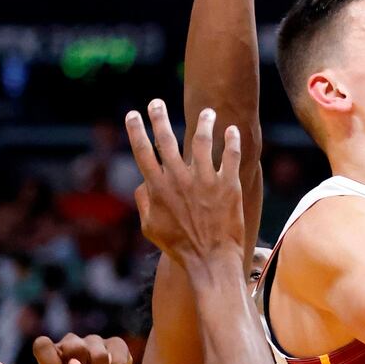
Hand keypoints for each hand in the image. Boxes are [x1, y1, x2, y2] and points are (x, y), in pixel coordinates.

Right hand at [125, 100, 244, 265]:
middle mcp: (180, 179)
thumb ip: (144, 203)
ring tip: (206, 111)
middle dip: (158, 117)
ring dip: (203, 122)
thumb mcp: (150, 228)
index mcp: (158, 188)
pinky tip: (231, 129)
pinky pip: (231, 155)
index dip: (135, 130)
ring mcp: (205, 180)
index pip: (143, 152)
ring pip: (202, 140)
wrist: (211, 260)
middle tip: (156, 103)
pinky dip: (231, 140)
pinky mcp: (228, 185)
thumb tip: (142, 183)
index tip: (132, 115)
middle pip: (166, 139)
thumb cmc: (179, 247)